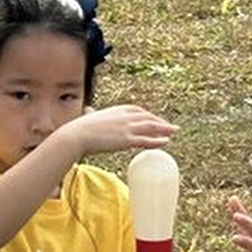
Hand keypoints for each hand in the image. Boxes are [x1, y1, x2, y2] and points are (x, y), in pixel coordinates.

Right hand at [62, 105, 178, 156]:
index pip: (138, 111)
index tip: (155, 120)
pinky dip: (157, 141)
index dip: (149, 116)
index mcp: (118, 109)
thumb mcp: (89, 116)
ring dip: (164, 129)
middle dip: (160, 122)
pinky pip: (146, 140)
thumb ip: (93, 114)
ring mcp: (127, 127)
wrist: (77, 135)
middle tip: (171, 126)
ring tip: (174, 132)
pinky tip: (166, 142)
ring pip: (151, 127)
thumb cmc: (80, 128)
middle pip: (148, 117)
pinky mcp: (126, 139)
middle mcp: (125, 116)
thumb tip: (88, 111)